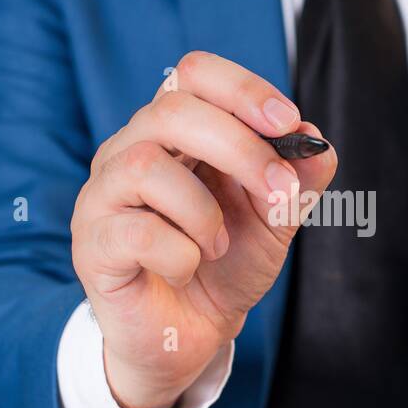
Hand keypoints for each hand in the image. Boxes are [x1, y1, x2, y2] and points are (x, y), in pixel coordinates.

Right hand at [71, 51, 336, 407]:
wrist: (193, 333)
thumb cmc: (225, 264)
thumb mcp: (275, 219)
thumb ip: (298, 179)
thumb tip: (316, 141)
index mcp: (175, 131)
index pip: (193, 74)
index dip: (242, 89)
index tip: (287, 122)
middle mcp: (130, 150)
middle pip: (172, 110)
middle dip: (240, 148)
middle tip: (279, 193)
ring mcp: (103, 195)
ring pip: (146, 166)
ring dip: (204, 211)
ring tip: (220, 245)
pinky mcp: (92, 244)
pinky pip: (135, 231)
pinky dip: (179, 253)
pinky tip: (186, 269)